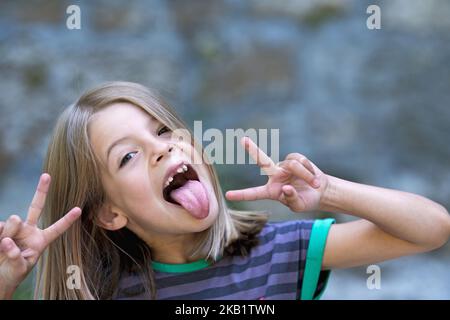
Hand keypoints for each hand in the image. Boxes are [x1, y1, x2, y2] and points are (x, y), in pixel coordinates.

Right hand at [0, 174, 80, 294]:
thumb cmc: (13, 273)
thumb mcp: (19, 268)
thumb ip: (15, 255)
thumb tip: (7, 240)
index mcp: (41, 240)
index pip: (56, 229)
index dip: (67, 220)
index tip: (79, 209)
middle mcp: (29, 230)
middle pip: (36, 207)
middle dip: (41, 190)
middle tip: (47, 176)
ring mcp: (14, 228)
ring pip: (13, 222)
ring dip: (8, 234)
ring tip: (3, 249)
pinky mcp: (0, 229)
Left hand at [225, 137, 328, 211]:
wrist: (320, 190)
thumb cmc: (306, 200)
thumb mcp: (298, 206)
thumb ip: (291, 199)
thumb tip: (286, 188)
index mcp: (271, 191)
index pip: (254, 194)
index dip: (242, 194)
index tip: (228, 195)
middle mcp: (275, 176)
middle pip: (262, 161)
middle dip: (253, 150)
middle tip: (243, 139)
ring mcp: (284, 166)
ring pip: (293, 165)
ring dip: (306, 175)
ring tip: (314, 184)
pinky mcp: (294, 158)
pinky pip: (301, 161)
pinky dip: (309, 170)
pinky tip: (313, 177)